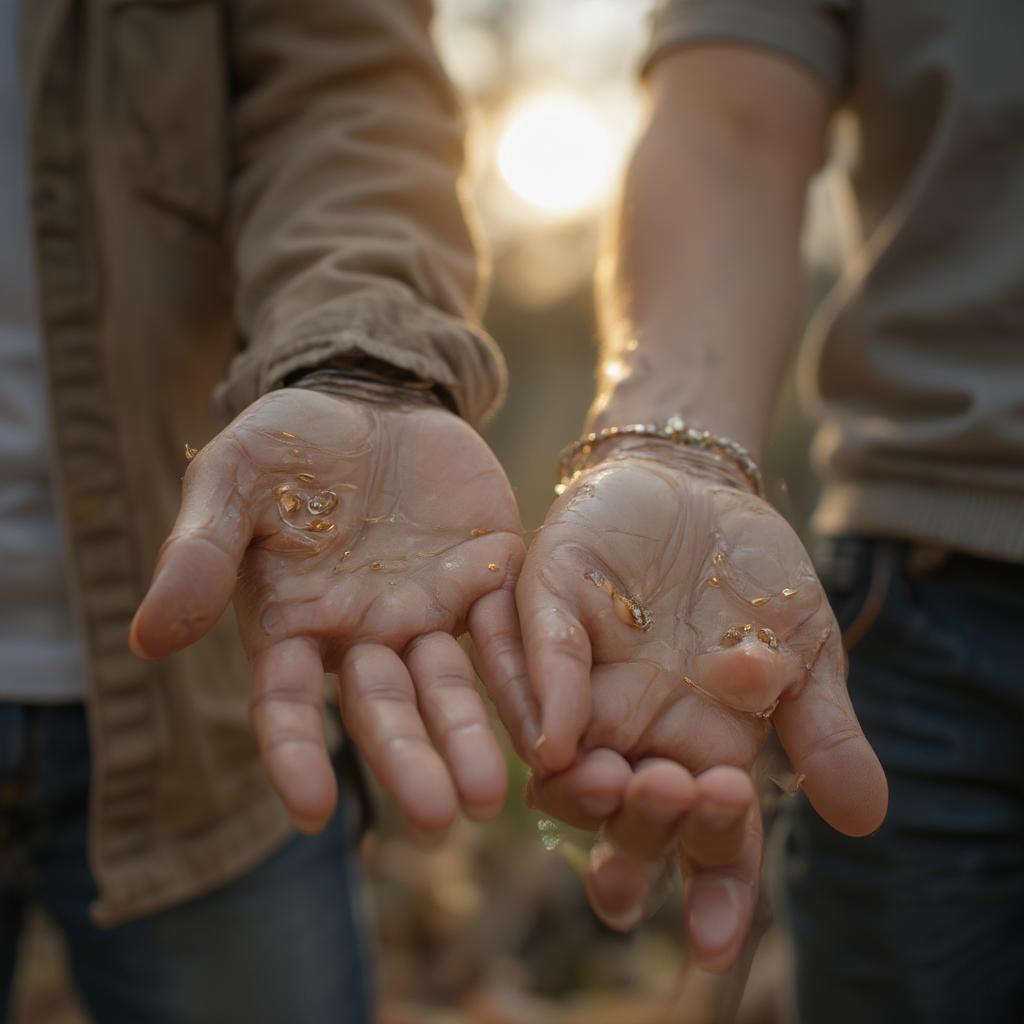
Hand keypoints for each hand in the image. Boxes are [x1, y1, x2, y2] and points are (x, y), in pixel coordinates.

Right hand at [130, 387, 525, 838]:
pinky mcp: (488, 576)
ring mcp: (430, 611)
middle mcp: (365, 634)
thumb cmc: (287, 444)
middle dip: (409, 761)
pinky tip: (550, 719)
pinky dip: (527, 674)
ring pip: (450, 686)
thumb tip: (148, 638)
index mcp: (295, 624)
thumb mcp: (231, 481)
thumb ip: (199, 552)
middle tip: (438, 820)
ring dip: (472, 739)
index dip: (297, 754)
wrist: (368, 398)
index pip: (289, 704)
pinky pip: (510, 631)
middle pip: (386, 709)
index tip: (314, 810)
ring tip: (492, 798)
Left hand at [490, 447, 885, 965]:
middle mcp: (630, 737)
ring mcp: (578, 683)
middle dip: (645, 827)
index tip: (712, 944)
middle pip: (625, 816)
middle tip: (678, 802)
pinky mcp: (543, 616)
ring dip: (583, 789)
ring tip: (613, 785)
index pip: (701, 844)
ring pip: (560, 763)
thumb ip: (825, 729)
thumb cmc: (755, 582)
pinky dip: (543, 699)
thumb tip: (864, 820)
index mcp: (698, 754)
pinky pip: (531, 665)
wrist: (702, 490)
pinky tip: (558, 735)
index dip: (706, 897)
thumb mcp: (805, 651)